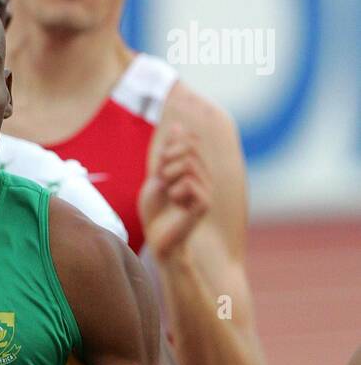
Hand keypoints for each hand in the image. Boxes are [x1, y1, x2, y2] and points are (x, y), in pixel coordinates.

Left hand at [138, 125, 210, 261]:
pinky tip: (175, 202)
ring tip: (168, 192)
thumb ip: (168, 153)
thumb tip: (178, 126)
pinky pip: (189, 183)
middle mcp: (206, 176)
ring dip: (170, 176)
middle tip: (162, 180)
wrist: (158, 238)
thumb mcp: (157, 176)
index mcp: (196, 168)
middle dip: (169, 160)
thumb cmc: (156, 212)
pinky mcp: (205, 204)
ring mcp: (208, 189)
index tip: (161, 167)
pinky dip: (175, 191)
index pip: (190, 140)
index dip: (172, 146)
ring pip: (189, 164)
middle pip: (190, 148)